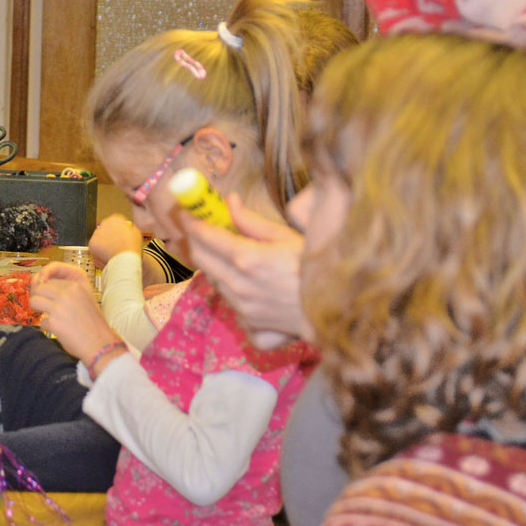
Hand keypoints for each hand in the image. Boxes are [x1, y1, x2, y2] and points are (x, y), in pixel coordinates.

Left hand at [29, 263, 108, 363]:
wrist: (101, 344)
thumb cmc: (93, 323)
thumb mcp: (85, 298)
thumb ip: (67, 290)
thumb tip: (40, 284)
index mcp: (77, 285)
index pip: (50, 279)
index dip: (44, 287)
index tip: (43, 294)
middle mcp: (68, 293)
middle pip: (39, 287)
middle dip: (37, 296)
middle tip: (40, 306)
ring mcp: (60, 306)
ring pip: (34, 300)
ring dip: (36, 308)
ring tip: (44, 315)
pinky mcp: (54, 321)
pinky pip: (41, 320)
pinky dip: (46, 327)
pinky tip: (56, 330)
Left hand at [88, 215, 142, 262]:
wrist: (124, 260)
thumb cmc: (132, 247)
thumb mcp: (136, 232)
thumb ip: (129, 228)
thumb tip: (128, 229)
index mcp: (116, 219)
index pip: (116, 221)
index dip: (120, 229)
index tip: (122, 235)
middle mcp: (104, 223)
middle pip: (107, 229)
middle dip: (111, 236)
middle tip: (117, 245)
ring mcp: (96, 233)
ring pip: (100, 238)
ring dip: (105, 243)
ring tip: (113, 252)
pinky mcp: (91, 243)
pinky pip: (96, 247)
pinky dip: (100, 251)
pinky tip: (108, 255)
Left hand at [177, 191, 312, 346]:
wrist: (337, 311)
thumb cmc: (317, 268)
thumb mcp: (287, 237)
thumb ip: (252, 221)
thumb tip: (230, 202)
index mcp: (247, 258)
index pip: (204, 236)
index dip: (192, 220)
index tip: (188, 210)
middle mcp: (237, 284)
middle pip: (200, 258)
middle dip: (195, 239)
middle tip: (200, 226)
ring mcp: (241, 307)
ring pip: (212, 279)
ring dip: (211, 261)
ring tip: (224, 248)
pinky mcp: (248, 322)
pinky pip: (226, 298)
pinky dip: (226, 283)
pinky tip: (241, 276)